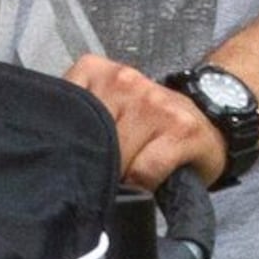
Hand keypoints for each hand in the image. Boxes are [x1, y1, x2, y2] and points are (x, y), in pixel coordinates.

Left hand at [65, 53, 225, 189]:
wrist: (210, 115)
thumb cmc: (149, 122)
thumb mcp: (105, 108)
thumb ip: (77, 122)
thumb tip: (47, 162)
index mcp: (96, 72)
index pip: (63, 120)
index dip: (68, 152)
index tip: (73, 167)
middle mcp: (124, 81)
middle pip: (91, 143)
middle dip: (95, 169)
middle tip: (105, 176)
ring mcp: (152, 102)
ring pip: (116, 159)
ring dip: (120, 179)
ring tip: (129, 176)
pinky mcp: (179, 129)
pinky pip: (144, 172)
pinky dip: (142, 186)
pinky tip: (148, 181)